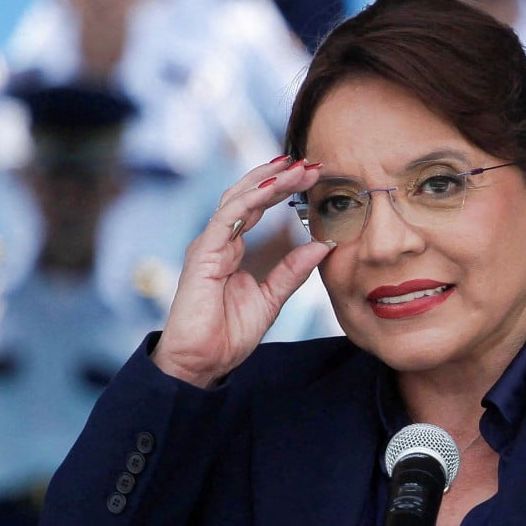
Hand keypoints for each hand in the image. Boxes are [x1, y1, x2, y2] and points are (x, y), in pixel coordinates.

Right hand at [151, 158, 330, 386]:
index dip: (283, 189)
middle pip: (248, 195)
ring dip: (268, 180)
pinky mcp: (203, 253)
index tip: (312, 177)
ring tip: (296, 168)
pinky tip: (273, 187)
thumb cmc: (227, 334)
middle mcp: (219, 240)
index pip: (258, 207)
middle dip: (278, 176)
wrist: (201, 362)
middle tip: (310, 163)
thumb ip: (293, 271)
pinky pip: (228, 217)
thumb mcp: (271, 298)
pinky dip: (251, 199)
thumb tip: (324, 245)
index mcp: (232, 248)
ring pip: (238, 198)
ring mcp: (209, 244)